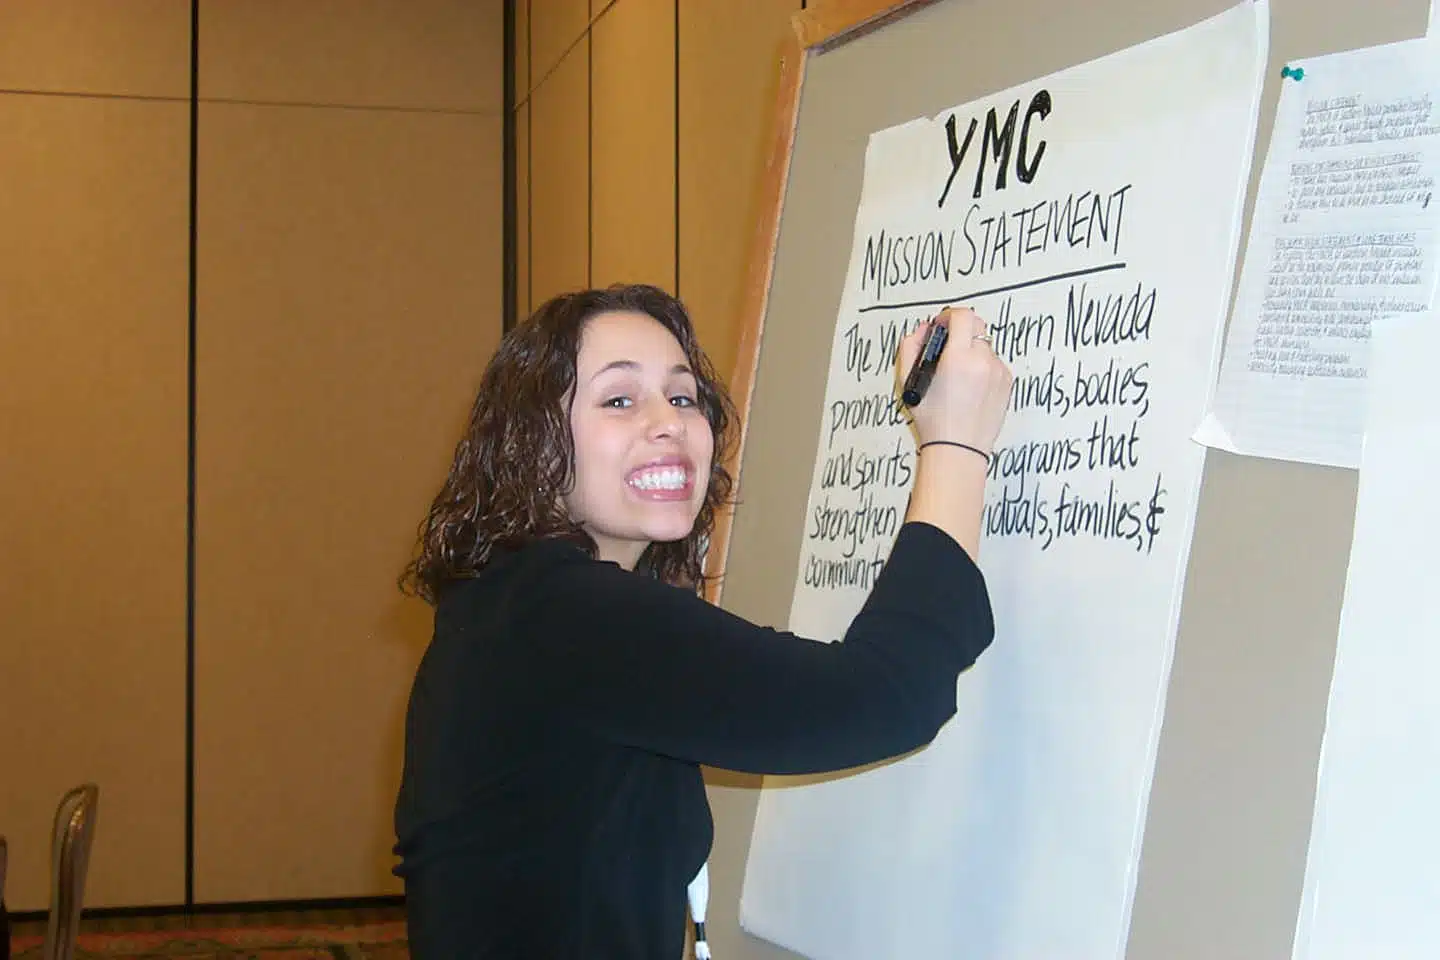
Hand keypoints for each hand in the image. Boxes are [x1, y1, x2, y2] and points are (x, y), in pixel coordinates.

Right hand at [896, 306, 1012, 452]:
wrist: (958, 449)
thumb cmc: (934, 421)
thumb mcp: (911, 382)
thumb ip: (911, 348)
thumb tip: (923, 331)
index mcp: (959, 358)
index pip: (962, 316)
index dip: (949, 316)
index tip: (942, 325)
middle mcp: (983, 361)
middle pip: (976, 327)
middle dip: (961, 331)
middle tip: (948, 348)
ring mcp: (999, 372)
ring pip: (985, 347)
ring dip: (971, 352)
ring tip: (958, 376)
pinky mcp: (1007, 383)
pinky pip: (994, 364)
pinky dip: (982, 368)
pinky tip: (970, 388)